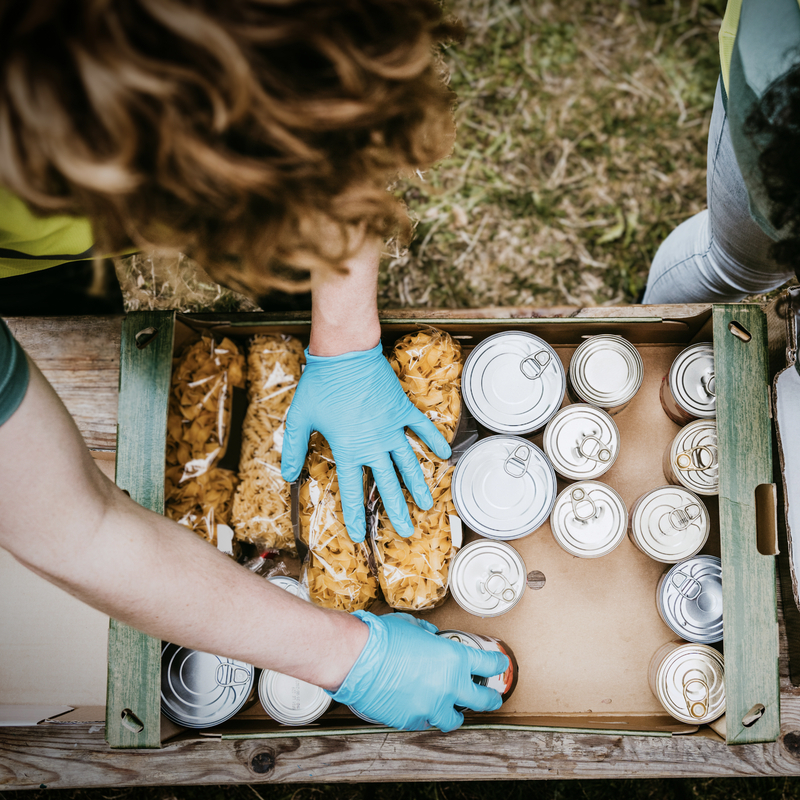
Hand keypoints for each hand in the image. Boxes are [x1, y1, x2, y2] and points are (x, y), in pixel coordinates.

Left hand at [281, 343, 450, 541]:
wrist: (345, 353)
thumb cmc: (320, 384)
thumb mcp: (300, 418)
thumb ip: (293, 448)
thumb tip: (286, 474)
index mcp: (349, 448)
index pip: (353, 491)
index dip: (355, 515)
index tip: (359, 535)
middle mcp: (374, 443)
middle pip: (388, 484)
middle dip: (396, 511)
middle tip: (406, 532)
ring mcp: (392, 427)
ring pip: (409, 463)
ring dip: (419, 486)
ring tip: (427, 505)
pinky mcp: (403, 409)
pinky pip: (422, 429)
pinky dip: (434, 441)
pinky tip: (444, 455)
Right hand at [329, 612, 508, 731]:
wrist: (357, 658)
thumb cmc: (383, 637)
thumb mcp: (412, 626)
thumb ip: (427, 633)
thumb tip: (430, 634)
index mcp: (454, 658)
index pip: (489, 664)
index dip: (498, 664)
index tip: (500, 664)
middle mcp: (449, 686)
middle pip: (483, 700)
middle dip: (490, 699)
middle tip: (492, 698)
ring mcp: (431, 707)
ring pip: (453, 720)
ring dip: (453, 713)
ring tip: (450, 710)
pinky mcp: (412, 721)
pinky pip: (423, 722)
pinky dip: (422, 715)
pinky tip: (415, 707)